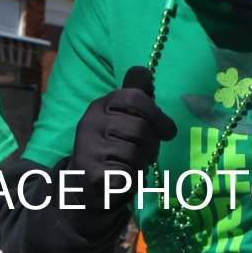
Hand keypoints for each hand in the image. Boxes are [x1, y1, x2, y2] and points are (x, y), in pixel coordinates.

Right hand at [69, 66, 176, 204]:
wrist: (83, 182)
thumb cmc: (111, 146)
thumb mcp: (121, 117)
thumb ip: (134, 95)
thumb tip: (144, 70)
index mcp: (100, 105)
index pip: (135, 98)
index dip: (158, 116)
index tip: (168, 132)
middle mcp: (90, 122)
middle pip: (140, 128)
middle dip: (152, 146)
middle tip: (146, 154)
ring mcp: (88, 148)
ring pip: (135, 154)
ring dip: (141, 165)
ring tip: (132, 166)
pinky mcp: (90, 173)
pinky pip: (127, 175)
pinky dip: (132, 181)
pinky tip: (123, 180)